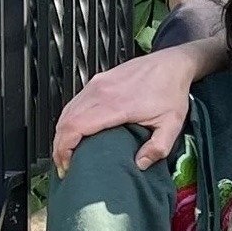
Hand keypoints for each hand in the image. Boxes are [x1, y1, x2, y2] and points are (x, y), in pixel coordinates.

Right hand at [52, 42, 214, 174]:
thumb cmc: (171, 90)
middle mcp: (101, 92)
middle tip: (64, 166)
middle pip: (65, 121)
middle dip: (59, 147)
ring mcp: (97, 84)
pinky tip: (74, 133)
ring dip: (61, 134)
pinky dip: (68, 120)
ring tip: (66, 154)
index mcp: (115, 104)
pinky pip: (75, 102)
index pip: (75, 127)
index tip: (66, 165)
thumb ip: (158, 147)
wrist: (172, 64)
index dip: (64, 149)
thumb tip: (140, 164)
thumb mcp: (172, 124)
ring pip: (67, 111)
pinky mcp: (98, 81)